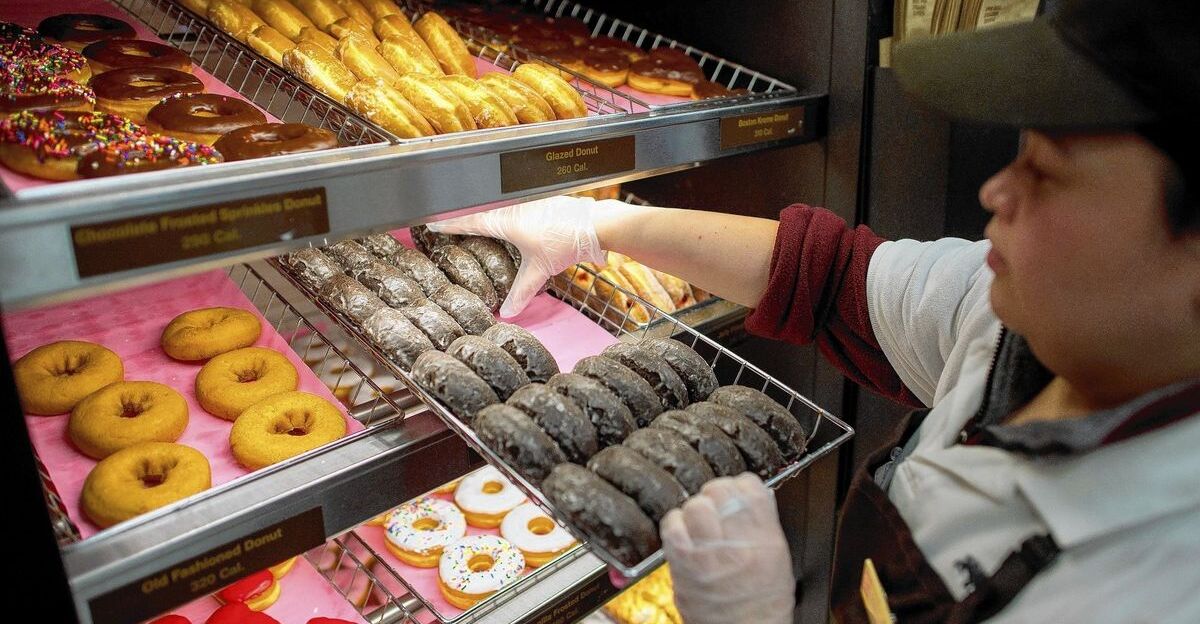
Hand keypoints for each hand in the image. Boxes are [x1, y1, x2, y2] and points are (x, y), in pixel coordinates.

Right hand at [428, 196, 640, 317]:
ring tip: (471, 216)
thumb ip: (522, 291)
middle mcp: (513, 206)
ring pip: (498, 203)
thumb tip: (507, 313)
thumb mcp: (540, 270)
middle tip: (449, 219)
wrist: (595, 223)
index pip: (470, 220)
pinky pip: (514, 201)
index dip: (450, 224)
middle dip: (464, 214)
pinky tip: (506, 213)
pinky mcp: (541, 198)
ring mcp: (527, 199)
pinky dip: (504, 208)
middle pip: (481, 208)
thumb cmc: (564, 242)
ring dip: (484, 209)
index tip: (433, 222)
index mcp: (506, 219)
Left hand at [661, 473, 795, 623]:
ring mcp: (709, 554)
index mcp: (766, 540)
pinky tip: (682, 534)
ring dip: (694, 510)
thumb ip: (763, 526)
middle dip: (715, 495)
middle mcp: (738, 544)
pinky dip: (675, 524)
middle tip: (715, 508)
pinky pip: (672, 526)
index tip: (736, 492)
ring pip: (695, 504)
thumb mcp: (777, 561)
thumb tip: (747, 499)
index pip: (751, 488)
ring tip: (698, 523)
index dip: (740, 485)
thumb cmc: (762, 607)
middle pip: (719, 490)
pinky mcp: (684, 565)